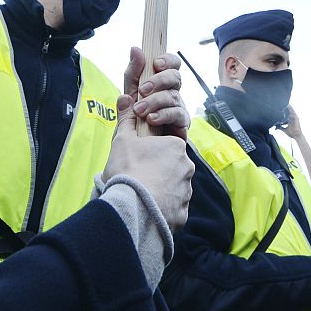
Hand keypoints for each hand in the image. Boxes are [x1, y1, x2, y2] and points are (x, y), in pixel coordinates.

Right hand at [102, 93, 193, 230]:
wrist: (130, 206)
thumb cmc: (127, 170)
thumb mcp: (122, 140)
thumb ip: (126, 119)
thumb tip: (125, 97)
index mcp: (176, 147)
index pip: (168, 146)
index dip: (152, 152)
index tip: (139, 160)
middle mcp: (187, 168)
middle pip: (172, 167)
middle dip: (158, 172)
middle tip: (139, 178)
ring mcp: (186, 191)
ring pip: (174, 188)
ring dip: (162, 190)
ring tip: (142, 195)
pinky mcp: (182, 213)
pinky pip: (174, 208)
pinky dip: (163, 209)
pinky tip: (149, 209)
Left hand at [122, 47, 188, 138]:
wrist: (135, 154)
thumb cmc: (133, 124)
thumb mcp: (128, 97)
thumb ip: (131, 75)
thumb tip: (135, 49)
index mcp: (161, 84)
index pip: (173, 64)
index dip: (168, 60)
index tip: (156, 63)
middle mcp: (172, 94)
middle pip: (175, 77)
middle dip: (159, 80)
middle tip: (143, 90)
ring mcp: (178, 109)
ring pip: (174, 96)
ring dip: (155, 101)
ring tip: (140, 111)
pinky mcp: (181, 126)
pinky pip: (178, 115)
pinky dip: (163, 115)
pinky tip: (151, 119)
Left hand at [276, 104, 300, 137]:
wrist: (296, 136)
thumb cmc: (291, 133)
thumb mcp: (283, 129)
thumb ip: (280, 127)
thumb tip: (275, 127)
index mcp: (289, 120)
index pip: (286, 113)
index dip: (283, 110)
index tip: (278, 106)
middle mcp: (292, 118)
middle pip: (288, 111)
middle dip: (285, 107)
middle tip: (280, 102)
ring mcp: (294, 117)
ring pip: (291, 110)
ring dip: (288, 106)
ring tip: (284, 102)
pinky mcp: (296, 118)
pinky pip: (293, 112)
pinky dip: (291, 109)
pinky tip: (288, 106)